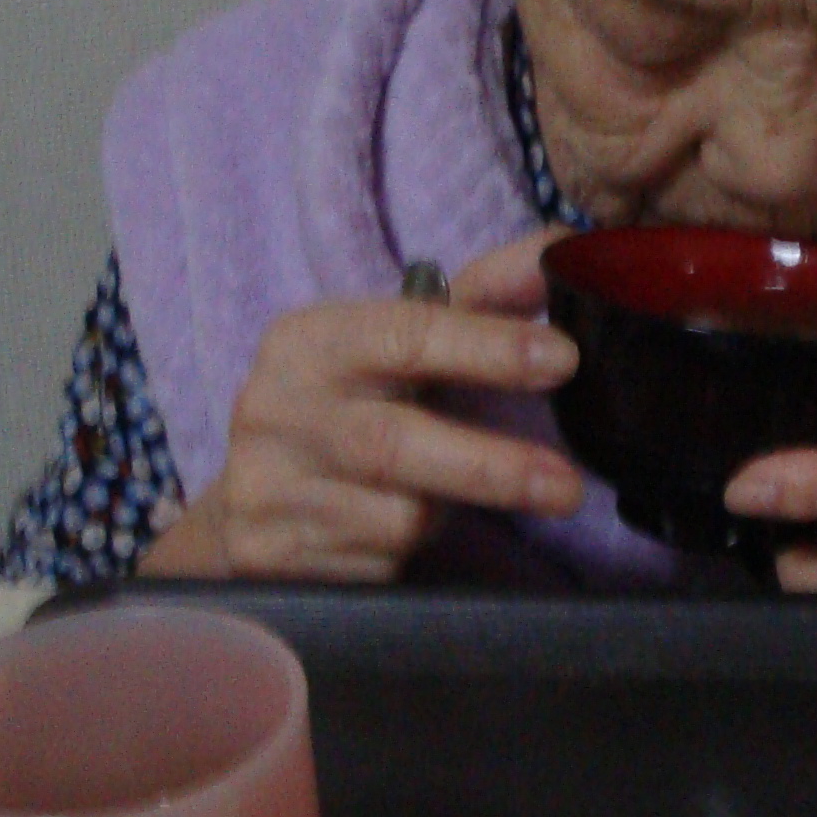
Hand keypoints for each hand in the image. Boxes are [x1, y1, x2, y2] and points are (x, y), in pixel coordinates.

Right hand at [139, 232, 583, 583]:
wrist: (249, 505)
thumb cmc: (350, 408)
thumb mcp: (400, 345)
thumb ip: (483, 297)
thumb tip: (563, 248)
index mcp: (308, 340)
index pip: (405, 335)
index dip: (488, 347)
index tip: (562, 360)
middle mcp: (276, 410)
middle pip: (394, 443)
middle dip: (491, 467)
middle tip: (567, 487)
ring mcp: (266, 489)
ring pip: (396, 517)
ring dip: (444, 516)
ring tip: (443, 498)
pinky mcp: (270, 559)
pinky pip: (376, 568)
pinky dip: (405, 557)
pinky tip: (388, 537)